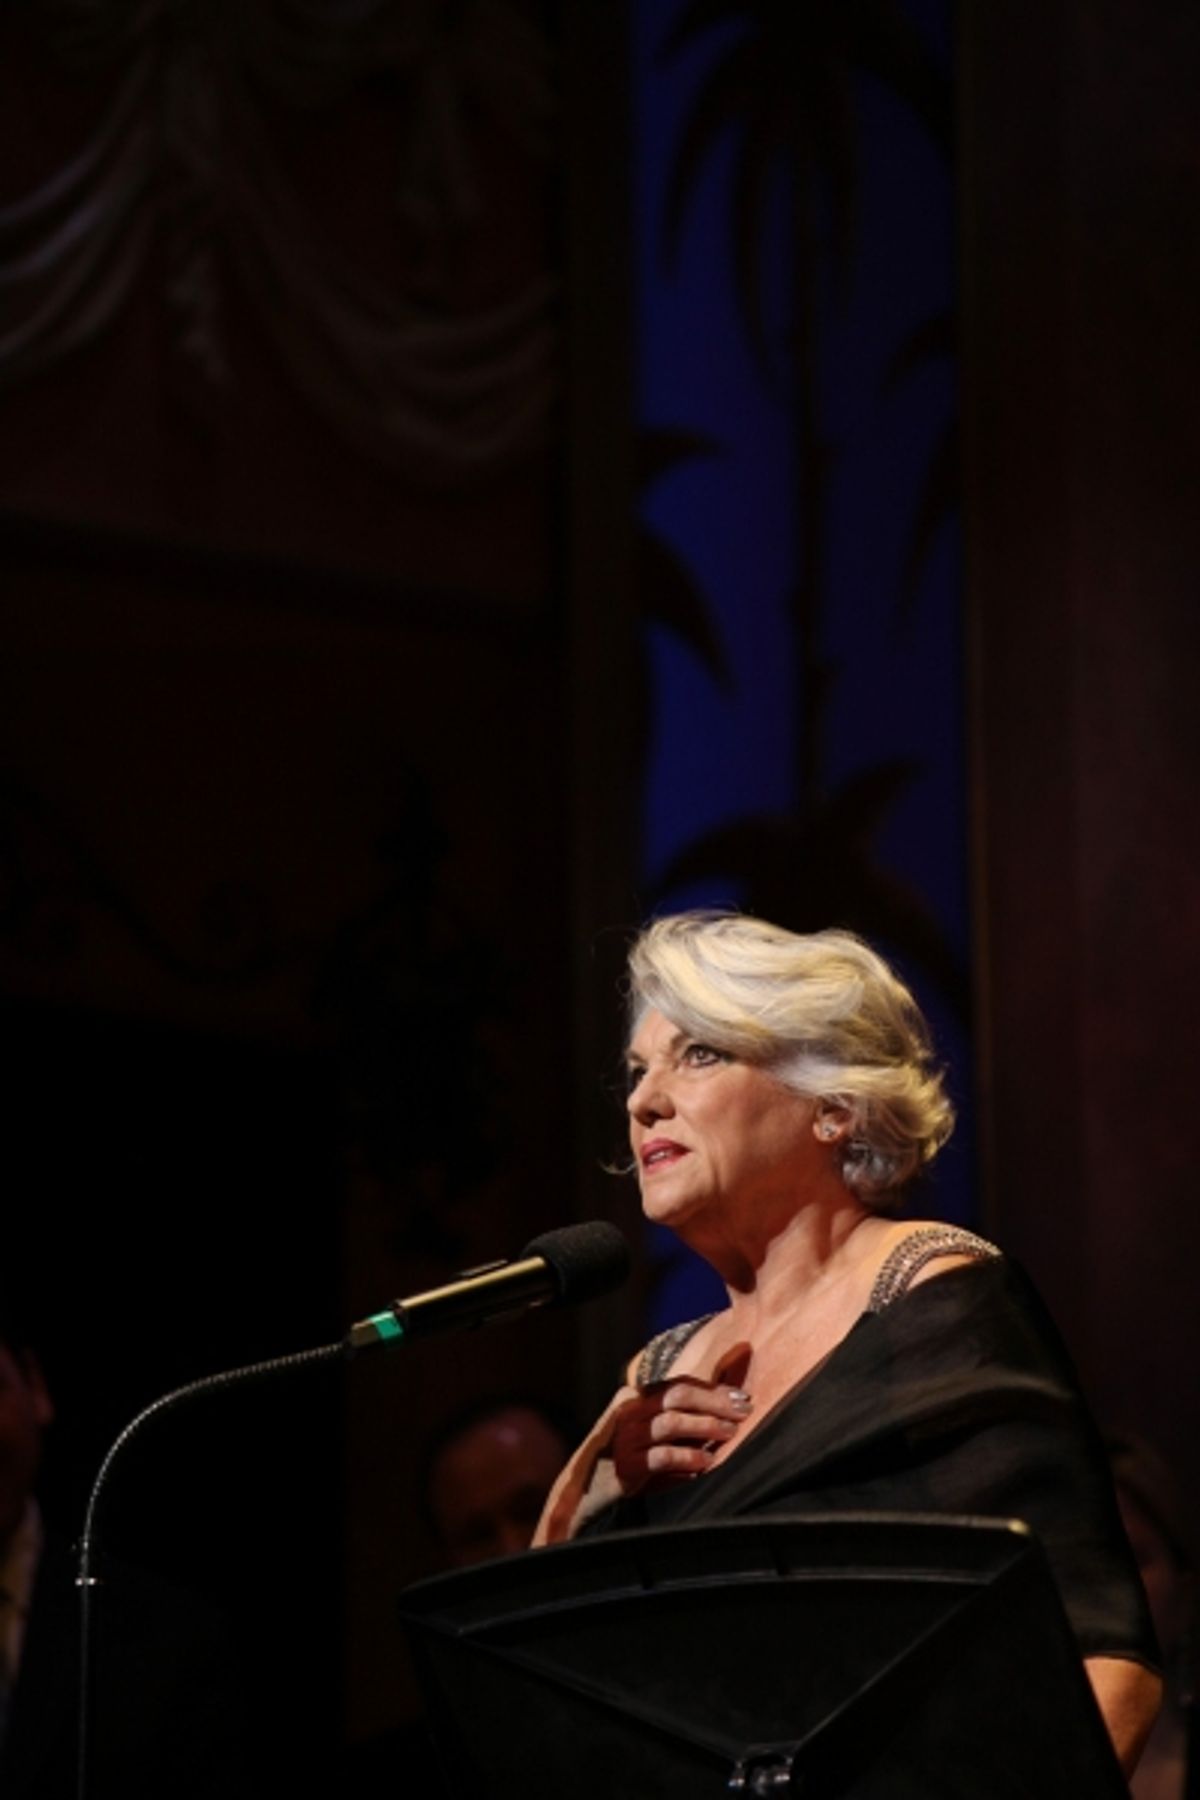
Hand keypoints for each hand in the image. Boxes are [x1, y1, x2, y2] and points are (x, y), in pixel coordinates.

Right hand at [609, 1376, 753, 1493]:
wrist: (587, 1492)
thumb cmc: (632, 1459)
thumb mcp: (653, 1432)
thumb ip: (682, 1416)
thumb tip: (727, 1404)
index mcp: (637, 1399)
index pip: (678, 1384)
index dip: (712, 1389)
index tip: (742, 1398)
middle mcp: (629, 1412)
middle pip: (675, 1396)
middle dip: (713, 1402)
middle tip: (743, 1413)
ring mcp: (625, 1438)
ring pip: (669, 1422)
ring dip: (703, 1425)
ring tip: (730, 1434)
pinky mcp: (626, 1466)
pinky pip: (660, 1457)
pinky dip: (687, 1457)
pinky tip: (706, 1462)